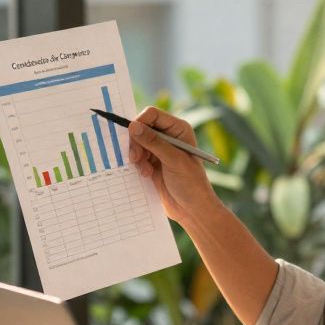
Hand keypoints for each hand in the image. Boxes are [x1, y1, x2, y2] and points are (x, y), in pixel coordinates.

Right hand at [128, 106, 218, 224]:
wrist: (192, 210)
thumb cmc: (190, 183)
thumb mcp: (173, 160)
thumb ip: (153, 142)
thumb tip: (133, 126)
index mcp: (178, 129)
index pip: (152, 115)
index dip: (140, 122)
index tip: (132, 136)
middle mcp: (169, 137)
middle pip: (141, 128)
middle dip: (136, 143)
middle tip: (136, 158)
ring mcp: (159, 150)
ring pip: (137, 143)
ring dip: (137, 156)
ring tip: (144, 171)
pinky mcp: (152, 163)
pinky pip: (137, 157)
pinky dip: (137, 165)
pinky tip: (145, 175)